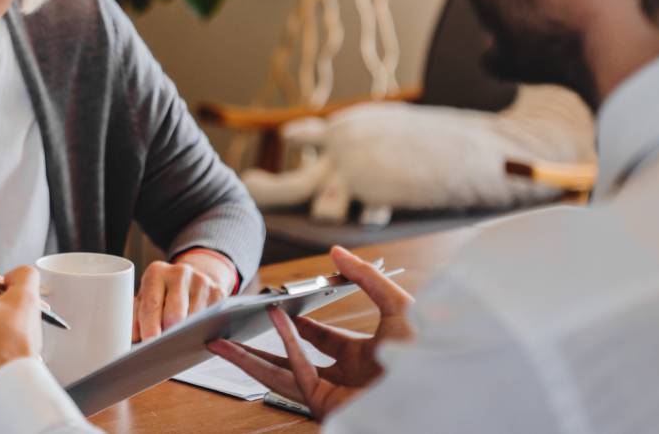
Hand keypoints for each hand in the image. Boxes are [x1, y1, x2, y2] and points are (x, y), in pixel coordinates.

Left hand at [133, 250, 233, 341]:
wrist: (190, 279)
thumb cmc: (163, 293)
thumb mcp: (146, 298)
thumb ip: (135, 317)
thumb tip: (132, 340)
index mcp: (156, 272)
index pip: (151, 304)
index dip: (149, 327)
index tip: (149, 343)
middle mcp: (180, 273)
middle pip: (175, 313)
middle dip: (169, 333)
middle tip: (164, 347)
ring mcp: (202, 282)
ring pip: (194, 319)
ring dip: (186, 334)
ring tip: (178, 340)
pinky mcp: (219, 292)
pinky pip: (211, 320)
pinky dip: (202, 331)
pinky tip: (195, 333)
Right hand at [207, 246, 415, 419]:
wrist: (440, 387)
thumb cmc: (428, 352)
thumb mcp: (397, 306)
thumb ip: (365, 278)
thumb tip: (336, 252)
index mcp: (362, 359)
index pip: (321, 343)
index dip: (297, 327)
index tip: (277, 310)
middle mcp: (344, 380)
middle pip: (289, 363)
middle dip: (255, 350)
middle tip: (230, 335)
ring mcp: (333, 395)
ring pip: (278, 376)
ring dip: (246, 359)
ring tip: (218, 344)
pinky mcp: (326, 406)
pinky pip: (296, 373)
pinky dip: (282, 346)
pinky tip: (272, 323)